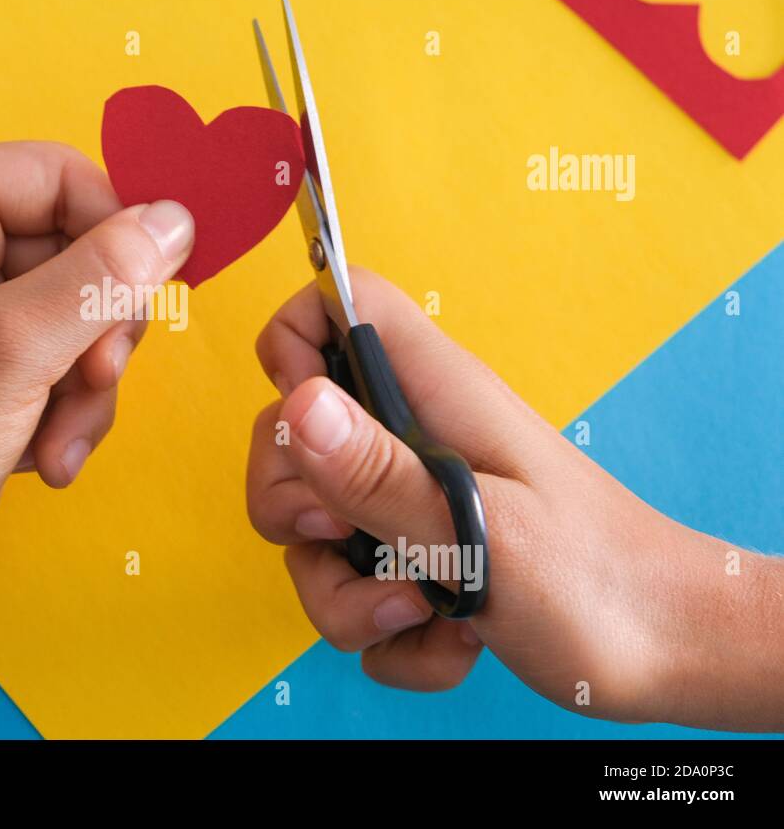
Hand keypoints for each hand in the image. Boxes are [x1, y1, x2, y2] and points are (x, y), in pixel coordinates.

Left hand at [0, 141, 195, 737]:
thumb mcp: (12, 348)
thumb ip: (101, 278)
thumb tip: (178, 218)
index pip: (59, 175)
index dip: (111, 232)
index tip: (134, 298)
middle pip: (80, 249)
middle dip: (97, 330)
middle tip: (92, 381)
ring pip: (83, 314)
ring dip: (88, 386)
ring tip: (55, 440)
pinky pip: (65, 362)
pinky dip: (69, 412)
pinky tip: (45, 460)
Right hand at [247, 270, 783, 730]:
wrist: (669, 653)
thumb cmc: (598, 580)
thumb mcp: (480, 528)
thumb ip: (380, 472)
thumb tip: (298, 405)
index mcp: (433, 396)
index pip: (338, 307)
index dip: (292, 344)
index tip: (300, 421)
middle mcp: (410, 440)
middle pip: (291, 433)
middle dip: (296, 504)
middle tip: (352, 537)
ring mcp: (406, 504)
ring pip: (311, 532)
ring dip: (347, 595)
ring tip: (423, 608)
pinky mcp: (411, 562)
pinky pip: (351, 596)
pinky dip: (388, 635)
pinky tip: (449, 639)